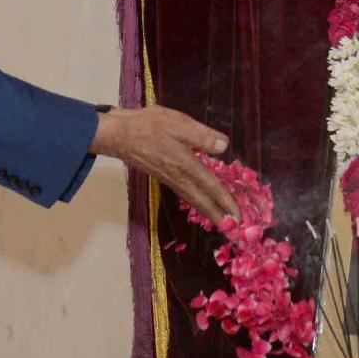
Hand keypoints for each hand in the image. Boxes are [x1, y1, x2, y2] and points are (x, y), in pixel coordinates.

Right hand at [90, 106, 238, 222]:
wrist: (118, 135)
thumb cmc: (147, 126)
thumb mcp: (176, 123)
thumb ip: (201, 135)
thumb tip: (224, 146)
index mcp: (186, 164)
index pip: (212, 186)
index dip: (227, 202)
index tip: (240, 219)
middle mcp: (179, 177)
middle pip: (203, 202)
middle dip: (220, 218)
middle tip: (235, 235)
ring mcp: (170, 180)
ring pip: (194, 201)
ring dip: (210, 214)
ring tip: (223, 223)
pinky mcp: (164, 177)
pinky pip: (186, 195)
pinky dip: (198, 204)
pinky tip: (201, 203)